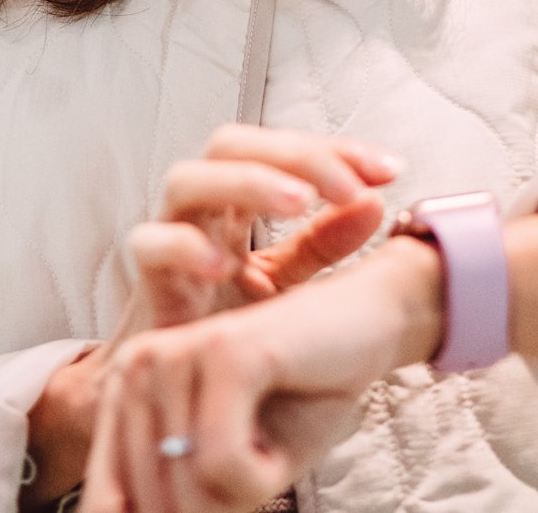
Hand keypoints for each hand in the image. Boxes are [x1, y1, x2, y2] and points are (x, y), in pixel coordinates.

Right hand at [21, 125, 400, 507]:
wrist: (178, 393)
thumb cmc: (229, 326)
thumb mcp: (288, 280)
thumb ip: (326, 240)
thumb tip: (376, 200)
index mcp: (237, 200)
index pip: (282, 148)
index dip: (336, 150)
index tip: (389, 169)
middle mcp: (202, 208)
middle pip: (231, 144)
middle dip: (294, 155)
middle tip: (345, 185)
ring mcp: (171, 238)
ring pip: (185, 180)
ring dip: (245, 182)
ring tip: (298, 203)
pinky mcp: (147, 281)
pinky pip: (150, 246)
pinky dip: (185, 246)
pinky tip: (227, 265)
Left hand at [79, 235, 444, 512]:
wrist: (370, 326)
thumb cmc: (301, 400)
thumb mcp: (225, 471)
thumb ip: (174, 498)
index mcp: (123, 391)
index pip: (106, 505)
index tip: (220, 498)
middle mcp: (134, 367)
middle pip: (153, 506)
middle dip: (218, 509)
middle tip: (257, 461)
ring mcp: (176, 355)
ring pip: (190, 493)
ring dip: (248, 491)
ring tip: (270, 440)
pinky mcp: (225, 353)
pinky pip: (222, 465)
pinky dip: (264, 475)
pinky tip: (280, 435)